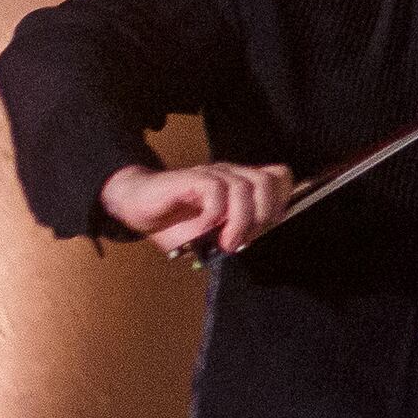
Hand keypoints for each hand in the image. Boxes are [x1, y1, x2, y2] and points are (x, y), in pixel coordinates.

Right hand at [101, 158, 292, 257]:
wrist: (136, 208)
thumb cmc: (175, 224)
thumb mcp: (212, 235)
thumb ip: (236, 234)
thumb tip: (255, 243)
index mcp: (240, 185)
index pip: (278, 176)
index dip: (282, 198)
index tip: (271, 224)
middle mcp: (229, 175)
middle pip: (266, 181)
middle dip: (262, 214)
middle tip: (247, 239)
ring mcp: (210, 175)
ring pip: (243, 187)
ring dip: (239, 221)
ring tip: (227, 243)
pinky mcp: (190, 178)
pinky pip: (214, 189)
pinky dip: (214, 214)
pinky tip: (205, 229)